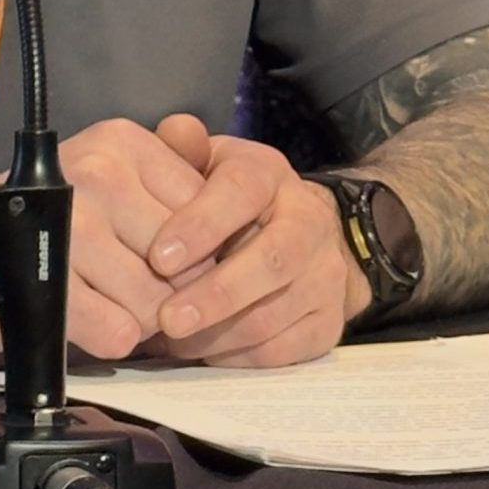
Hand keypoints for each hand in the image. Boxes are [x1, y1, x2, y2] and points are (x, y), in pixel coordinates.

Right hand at [0, 118, 211, 359]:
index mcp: (122, 142)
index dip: (198, 253)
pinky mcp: (49, 282)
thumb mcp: (109, 177)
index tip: (170, 265)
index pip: (204, 210)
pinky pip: (120, 334)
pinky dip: (110, 341)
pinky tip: (86, 319)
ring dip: (140, 322)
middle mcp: (99, 172)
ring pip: (156, 303)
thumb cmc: (43, 217)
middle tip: (137, 291)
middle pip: (186, 263)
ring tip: (110, 303)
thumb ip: (170, 181)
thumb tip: (241, 205)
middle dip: (170, 293)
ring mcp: (71, 224)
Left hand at [144, 129, 370, 366]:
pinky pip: (285, 350)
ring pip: (276, 313)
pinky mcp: (330, 322)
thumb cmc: (228, 196)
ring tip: (173, 340)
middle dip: (215, 294)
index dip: (200, 225)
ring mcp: (325, 274)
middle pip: (270, 261)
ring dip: (220, 334)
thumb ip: (183, 148)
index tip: (158, 257)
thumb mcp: (207, 162)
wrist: (300, 230)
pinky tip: (204, 351)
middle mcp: (307, 220)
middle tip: (165, 319)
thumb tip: (174, 130)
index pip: (240, 194)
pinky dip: (240, 357)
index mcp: (268, 174)